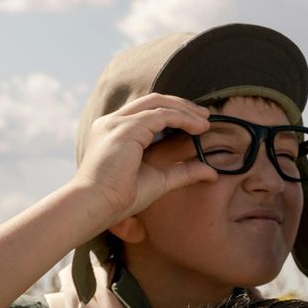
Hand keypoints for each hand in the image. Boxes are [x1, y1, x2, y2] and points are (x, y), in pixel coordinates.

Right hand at [65, 93, 214, 227]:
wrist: (95, 205)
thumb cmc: (120, 198)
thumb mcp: (159, 180)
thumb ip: (182, 172)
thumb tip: (211, 173)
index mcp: (113, 131)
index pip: (146, 111)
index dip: (173, 112)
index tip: (196, 122)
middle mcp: (112, 122)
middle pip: (152, 101)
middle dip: (181, 105)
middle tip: (205, 116)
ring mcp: (117, 122)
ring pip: (158, 104)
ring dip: (185, 110)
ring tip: (205, 121)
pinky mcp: (126, 128)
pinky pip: (160, 115)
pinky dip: (182, 118)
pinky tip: (198, 128)